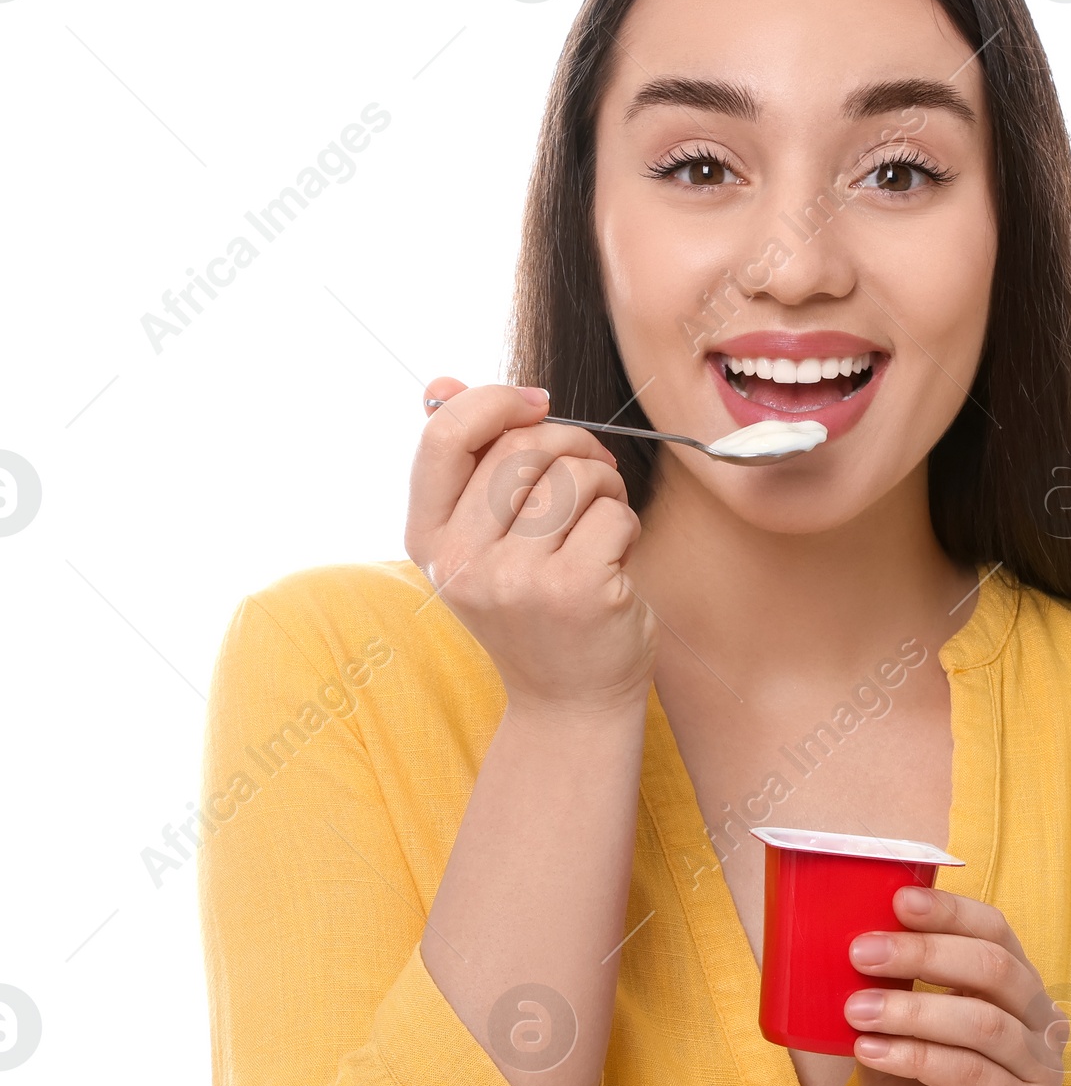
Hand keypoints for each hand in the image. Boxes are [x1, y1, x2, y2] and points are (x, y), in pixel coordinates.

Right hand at [405, 375, 655, 710]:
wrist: (569, 703)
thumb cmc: (534, 611)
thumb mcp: (482, 543)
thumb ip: (465, 464)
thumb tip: (440, 383)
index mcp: (428, 541)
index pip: (444, 436)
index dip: (495, 401)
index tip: (537, 404)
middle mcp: (463, 562)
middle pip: (521, 447)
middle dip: (572, 444)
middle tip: (592, 471)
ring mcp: (518, 580)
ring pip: (573, 475)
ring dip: (604, 483)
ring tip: (603, 517)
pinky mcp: (576, 592)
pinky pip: (612, 512)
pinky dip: (626, 524)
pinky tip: (616, 556)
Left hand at [845, 890, 1069, 1085]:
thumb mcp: (898, 1041)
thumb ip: (887, 997)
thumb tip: (841, 949)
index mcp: (1014, 996)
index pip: (996, 933)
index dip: (950, 911)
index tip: (897, 900)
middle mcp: (1039, 1026)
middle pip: (992, 967)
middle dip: (922, 952)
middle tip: (860, 951)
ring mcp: (1039, 1072)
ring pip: (981, 1020)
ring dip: (911, 1008)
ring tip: (855, 1009)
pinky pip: (971, 1073)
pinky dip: (915, 1056)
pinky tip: (872, 1053)